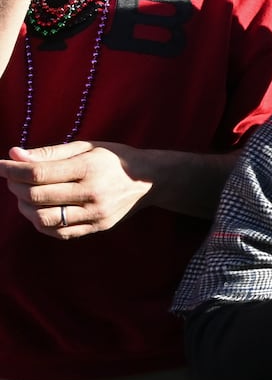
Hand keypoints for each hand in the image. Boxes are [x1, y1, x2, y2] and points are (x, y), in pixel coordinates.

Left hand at [1, 141, 154, 237]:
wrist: (149, 180)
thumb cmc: (114, 158)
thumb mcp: (85, 147)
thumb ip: (50, 152)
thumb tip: (14, 155)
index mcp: (89, 168)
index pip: (39, 173)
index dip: (12, 170)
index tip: (1, 165)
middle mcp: (92, 193)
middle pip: (37, 196)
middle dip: (15, 186)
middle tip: (12, 177)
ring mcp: (95, 214)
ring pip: (44, 219)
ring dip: (24, 207)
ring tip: (24, 195)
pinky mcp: (97, 227)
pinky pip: (59, 232)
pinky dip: (40, 223)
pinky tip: (38, 210)